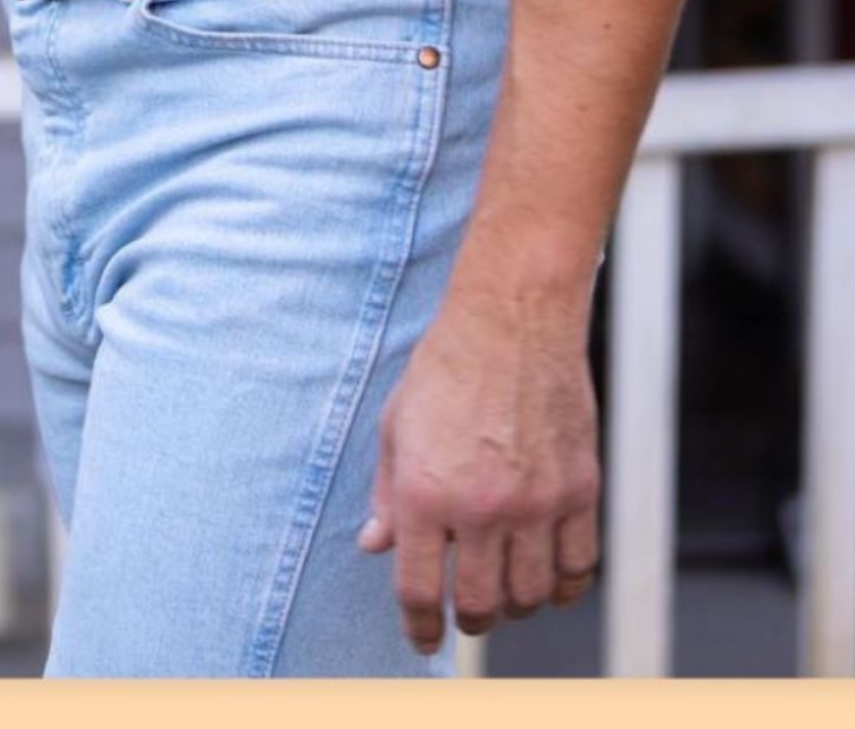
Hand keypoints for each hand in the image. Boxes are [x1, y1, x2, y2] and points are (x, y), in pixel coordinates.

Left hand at [358, 277, 600, 656]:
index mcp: (425, 493)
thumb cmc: (450, 363)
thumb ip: (385, 492)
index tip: (424, 637)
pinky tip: (550, 577)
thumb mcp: (396, 424)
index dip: (419, 627)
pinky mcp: (579, 488)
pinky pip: (578, 566)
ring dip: (516, 604)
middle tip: (470, 610)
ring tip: (508, 589)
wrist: (513, 317)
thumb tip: (375, 545)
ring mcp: (535, 501)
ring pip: (530, 595)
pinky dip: (564, 585)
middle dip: (470, 618)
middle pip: (480, 605)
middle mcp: (480, 506)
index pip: (419, 591)